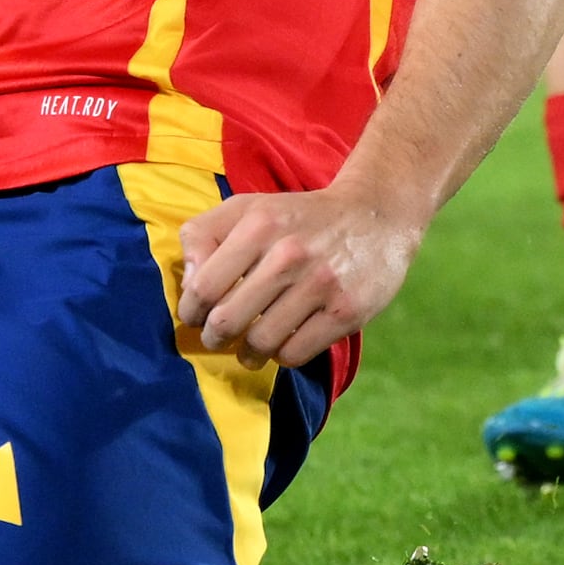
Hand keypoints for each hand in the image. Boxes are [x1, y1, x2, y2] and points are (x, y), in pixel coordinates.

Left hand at [175, 181, 424, 369]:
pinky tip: (282, 344)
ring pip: (260, 343)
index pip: (203, 287)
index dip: (190, 311)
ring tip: (249, 349)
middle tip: (217, 338)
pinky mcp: (346, 311)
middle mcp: (288, 253)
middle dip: (214, 337)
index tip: (194, 317)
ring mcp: (320, 284)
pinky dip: (281, 356)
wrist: (376, 216)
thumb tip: (187, 282)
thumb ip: (205, 234)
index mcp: (258, 224)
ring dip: (247, 353)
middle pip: (227, 321)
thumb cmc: (300, 217)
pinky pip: (295, 353)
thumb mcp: (249, 208)